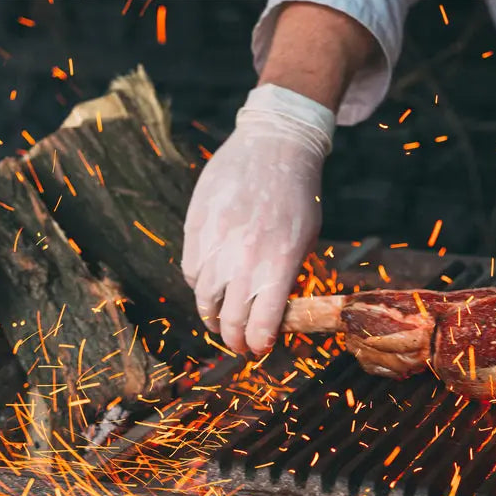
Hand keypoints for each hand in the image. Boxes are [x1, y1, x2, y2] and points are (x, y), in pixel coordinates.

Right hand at [182, 85, 333, 354]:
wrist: (275, 147)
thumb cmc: (298, 196)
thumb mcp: (304, 240)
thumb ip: (286, 276)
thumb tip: (272, 312)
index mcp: (278, 266)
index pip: (261, 324)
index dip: (257, 344)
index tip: (258, 349)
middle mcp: (244, 259)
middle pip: (228, 318)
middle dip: (232, 339)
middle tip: (236, 344)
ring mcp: (217, 243)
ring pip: (203, 297)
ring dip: (211, 314)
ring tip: (219, 319)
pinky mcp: (196, 226)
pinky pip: (192, 269)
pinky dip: (200, 283)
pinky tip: (211, 283)